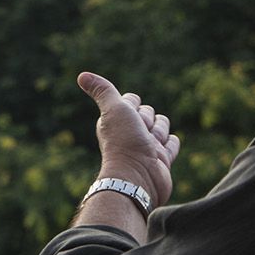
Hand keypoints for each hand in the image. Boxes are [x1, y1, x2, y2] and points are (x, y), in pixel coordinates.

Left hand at [77, 72, 180, 206]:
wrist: (137, 178)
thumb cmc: (123, 143)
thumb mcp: (114, 110)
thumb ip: (103, 91)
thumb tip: (82, 75)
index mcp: (117, 121)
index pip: (131, 100)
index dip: (133, 105)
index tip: (128, 116)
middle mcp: (131, 133)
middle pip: (149, 112)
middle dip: (148, 119)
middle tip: (139, 135)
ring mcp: (147, 147)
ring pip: (162, 126)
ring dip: (160, 132)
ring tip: (151, 146)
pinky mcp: (162, 160)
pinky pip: (172, 144)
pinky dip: (171, 144)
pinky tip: (165, 149)